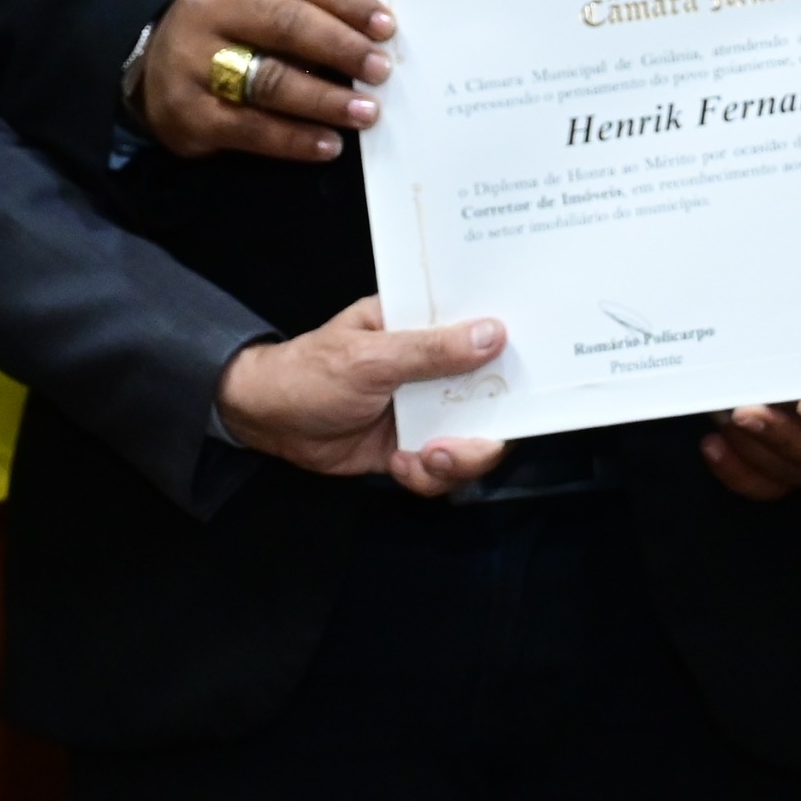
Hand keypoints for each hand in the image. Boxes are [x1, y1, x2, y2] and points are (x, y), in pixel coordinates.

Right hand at [138, 0, 394, 163]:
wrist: (151, 66)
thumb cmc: (228, 27)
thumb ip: (305, 1)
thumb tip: (373, 32)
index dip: (347, 0)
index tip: (385, 27)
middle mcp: (208, 9)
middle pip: (285, 24)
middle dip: (341, 47)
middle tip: (380, 69)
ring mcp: (193, 61)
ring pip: (270, 80)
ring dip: (325, 98)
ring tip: (365, 111)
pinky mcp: (189, 112)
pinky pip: (251, 128)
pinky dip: (295, 139)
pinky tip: (329, 144)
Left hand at [218, 295, 511, 495]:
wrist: (266, 421)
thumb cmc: (308, 373)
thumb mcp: (370, 357)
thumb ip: (432, 350)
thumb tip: (492, 334)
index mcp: (420, 325)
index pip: (480, 329)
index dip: (512, 350)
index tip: (533, 373)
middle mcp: (430, 366)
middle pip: (490, 394)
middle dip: (489, 425)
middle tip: (476, 441)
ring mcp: (422, 408)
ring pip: (471, 438)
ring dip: (458, 457)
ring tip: (427, 457)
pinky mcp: (410, 445)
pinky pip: (441, 467)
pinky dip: (429, 475)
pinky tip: (402, 466)